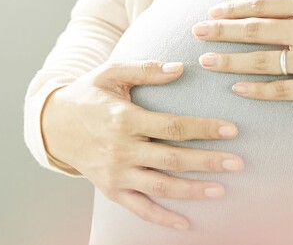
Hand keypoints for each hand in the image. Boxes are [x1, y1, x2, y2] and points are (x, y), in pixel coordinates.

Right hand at [41, 59, 244, 231]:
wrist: (54, 125)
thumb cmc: (88, 95)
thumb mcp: (111, 73)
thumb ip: (145, 69)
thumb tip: (179, 68)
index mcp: (124, 119)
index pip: (172, 126)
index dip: (203, 128)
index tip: (231, 129)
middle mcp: (121, 149)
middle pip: (172, 159)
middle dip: (208, 162)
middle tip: (238, 163)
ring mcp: (116, 173)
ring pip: (160, 186)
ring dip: (192, 190)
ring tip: (221, 189)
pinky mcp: (111, 190)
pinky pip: (139, 209)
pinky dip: (162, 219)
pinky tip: (186, 223)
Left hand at [192, 0, 292, 102]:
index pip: (259, 5)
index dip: (231, 9)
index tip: (210, 12)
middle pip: (253, 31)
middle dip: (219, 31)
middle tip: (196, 33)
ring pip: (262, 62)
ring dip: (229, 62)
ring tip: (207, 62)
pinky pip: (283, 90)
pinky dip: (257, 90)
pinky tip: (237, 89)